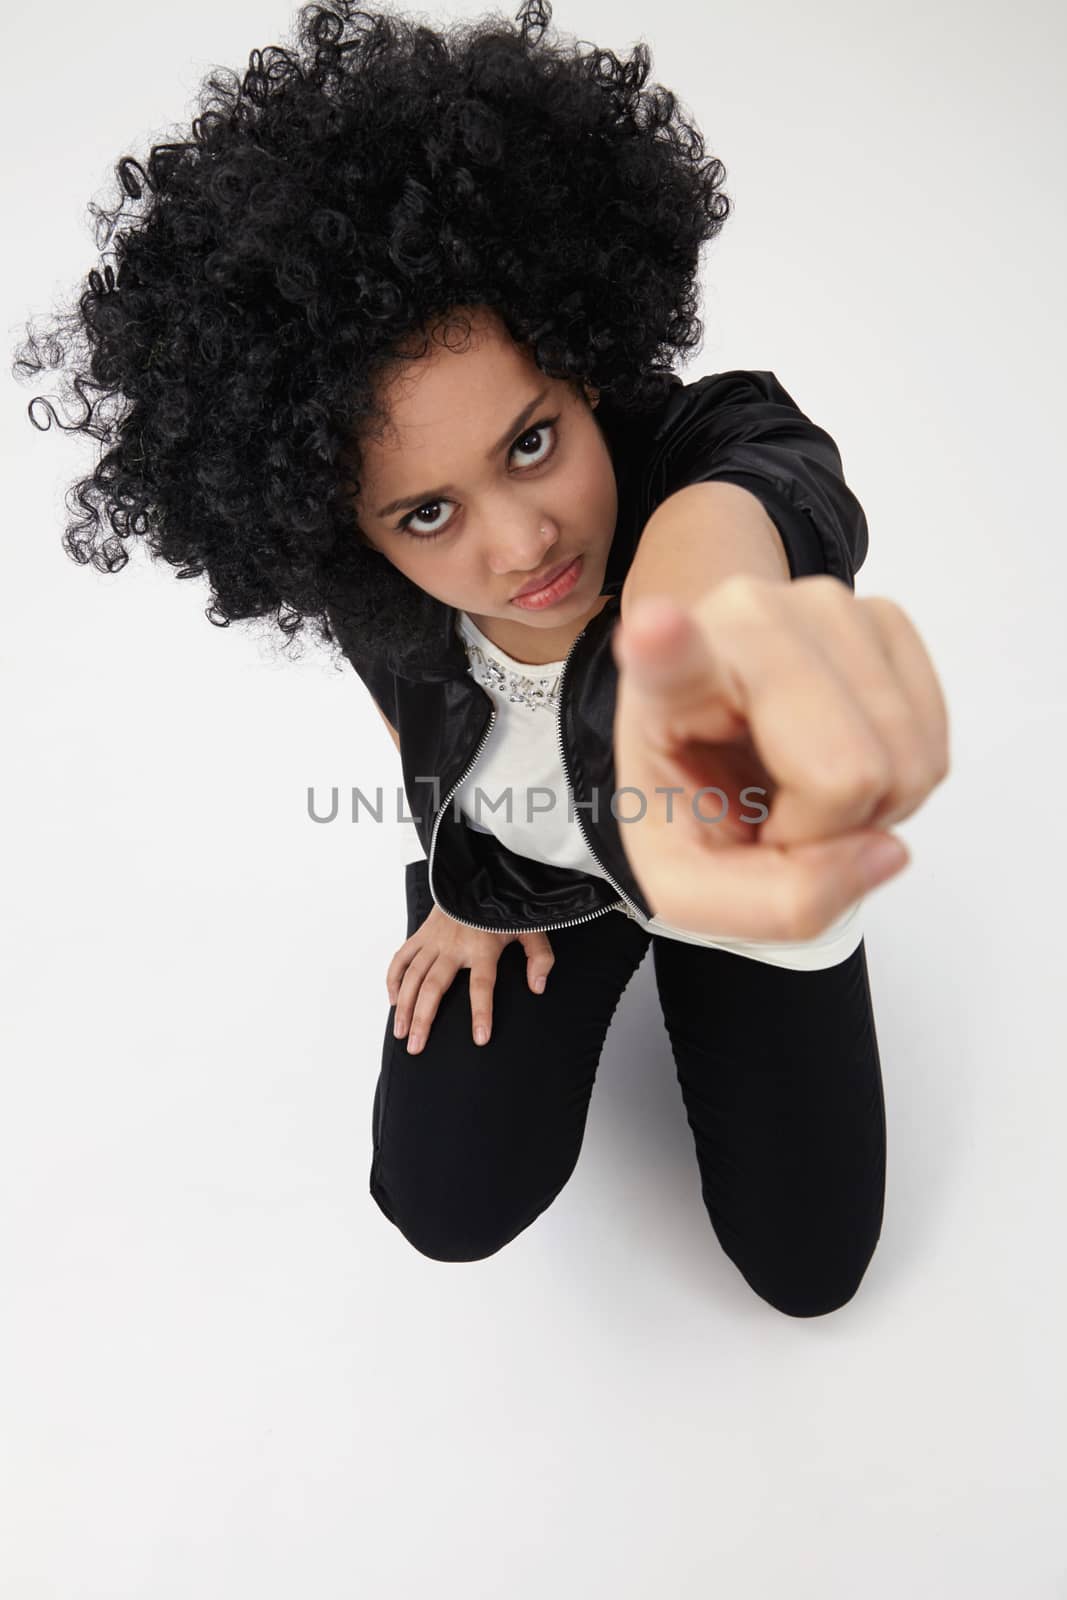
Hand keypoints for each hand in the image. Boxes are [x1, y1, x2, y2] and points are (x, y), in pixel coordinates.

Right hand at [386, 904, 554, 1054]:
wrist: (480, 874)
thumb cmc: (506, 906)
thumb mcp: (531, 928)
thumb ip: (539, 958)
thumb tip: (537, 987)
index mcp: (483, 947)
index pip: (482, 985)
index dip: (481, 1012)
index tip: (479, 1038)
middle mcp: (454, 946)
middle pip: (433, 986)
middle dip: (423, 1019)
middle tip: (416, 1047)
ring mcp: (434, 940)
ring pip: (412, 976)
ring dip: (404, 1006)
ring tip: (400, 1033)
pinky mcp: (422, 934)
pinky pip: (401, 958)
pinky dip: (393, 979)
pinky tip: (393, 1001)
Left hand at [611, 574, 949, 942]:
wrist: (716, 742)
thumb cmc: (694, 797)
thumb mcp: (692, 887)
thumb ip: (774, 903)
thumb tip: (882, 852)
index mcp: (667, 684)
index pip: (670, 657)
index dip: (667, 646)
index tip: (653, 629)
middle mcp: (747, 624)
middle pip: (847, 770)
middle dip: (829, 829)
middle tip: (778, 813)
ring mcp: (826, 609)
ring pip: (907, 761)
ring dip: (870, 809)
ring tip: (804, 786)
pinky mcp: (885, 620)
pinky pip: (934, 749)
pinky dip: (900, 784)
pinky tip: (842, 764)